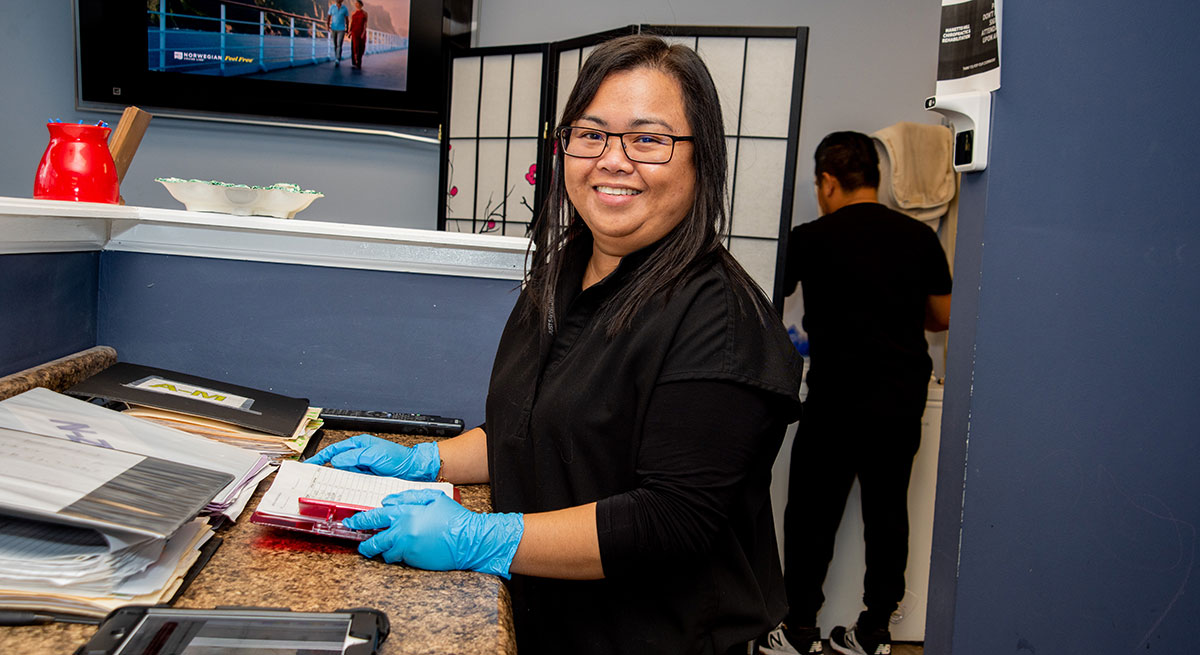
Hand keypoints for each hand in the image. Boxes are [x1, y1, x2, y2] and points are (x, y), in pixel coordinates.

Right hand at [305, 434, 439, 480]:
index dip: (320, 457)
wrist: (412, 470)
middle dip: (328, 471)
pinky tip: (347, 489)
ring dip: (339, 480)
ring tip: (332, 486)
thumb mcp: (373, 454)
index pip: (334, 450)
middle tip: (317, 480)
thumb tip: (336, 461)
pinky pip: (353, 482)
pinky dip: (349, 486)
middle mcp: (358, 455)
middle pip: (336, 464)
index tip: (309, 465)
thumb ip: (354, 457)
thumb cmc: (397, 458)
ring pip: (344, 474)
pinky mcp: (366, 478)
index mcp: (358, 444)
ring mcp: (362, 467)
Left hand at [342, 489, 523, 577]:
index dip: (360, 520)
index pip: (375, 516)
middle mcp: (403, 531)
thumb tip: (388, 501)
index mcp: (406, 512)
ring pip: (385, 552)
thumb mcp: (434, 497)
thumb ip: (409, 497)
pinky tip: (404, 551)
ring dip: (382, 551)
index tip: (352, 522)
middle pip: (374, 540)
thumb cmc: (455, 518)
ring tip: (382, 549)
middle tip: (361, 544)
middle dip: (365, 543)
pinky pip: (399, 559)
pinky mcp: (414, 561)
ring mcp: (407, 548)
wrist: (469, 539)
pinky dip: (398, 556)